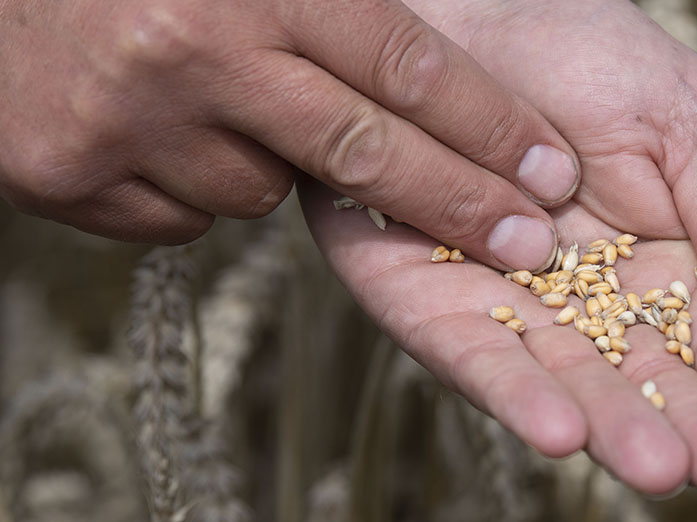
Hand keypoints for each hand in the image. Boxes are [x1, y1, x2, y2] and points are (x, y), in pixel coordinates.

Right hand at [0, 0, 578, 271]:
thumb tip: (431, 29)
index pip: (405, 62)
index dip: (489, 123)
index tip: (551, 172)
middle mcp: (197, 52)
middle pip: (366, 152)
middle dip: (459, 203)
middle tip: (529, 243)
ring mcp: (131, 123)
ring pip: (266, 191)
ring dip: (275, 165)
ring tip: (229, 105)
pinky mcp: (73, 179)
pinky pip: (185, 215)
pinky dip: (195, 186)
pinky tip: (159, 132)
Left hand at [300, 0, 696, 496]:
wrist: (465, 7)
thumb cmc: (585, 53)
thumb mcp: (689, 122)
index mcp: (666, 270)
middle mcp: (588, 308)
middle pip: (643, 380)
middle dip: (688, 428)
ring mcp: (509, 311)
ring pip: (563, 381)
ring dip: (608, 427)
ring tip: (657, 468)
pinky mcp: (424, 303)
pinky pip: (469, 352)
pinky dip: (509, 389)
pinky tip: (558, 431)